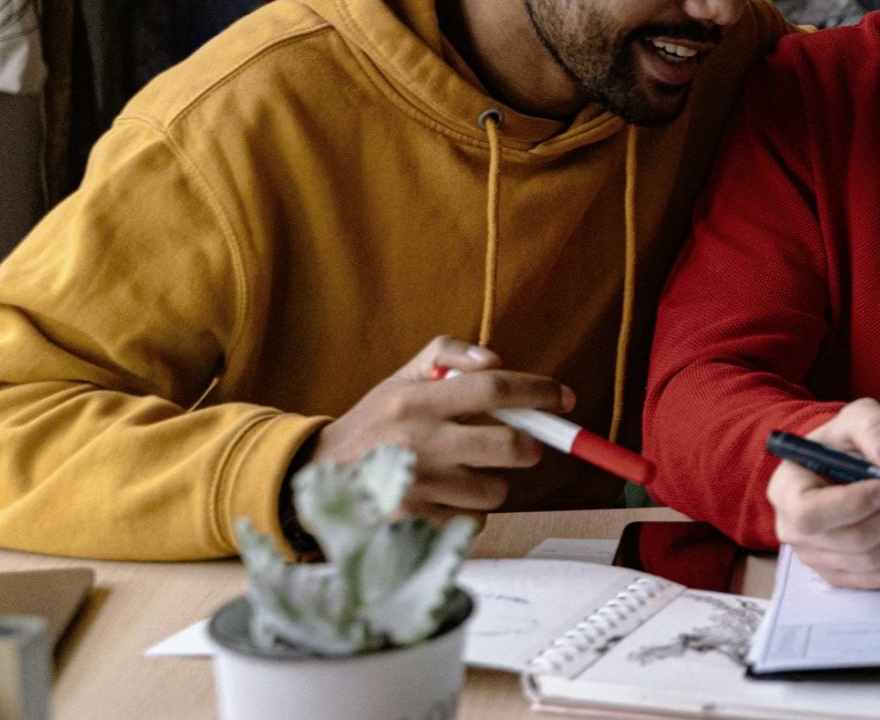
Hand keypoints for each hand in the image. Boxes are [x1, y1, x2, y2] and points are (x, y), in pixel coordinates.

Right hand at [310, 335, 568, 520]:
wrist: (316, 477)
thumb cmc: (374, 423)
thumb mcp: (401, 378)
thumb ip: (447, 354)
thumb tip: (495, 360)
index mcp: (416, 401)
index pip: (493, 390)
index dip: (537, 392)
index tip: (563, 398)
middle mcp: (417, 443)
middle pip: (508, 448)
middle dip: (529, 448)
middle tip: (525, 447)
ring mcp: (415, 488)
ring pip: (494, 490)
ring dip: (492, 483)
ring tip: (464, 473)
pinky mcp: (413, 526)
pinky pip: (471, 520)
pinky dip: (468, 510)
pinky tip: (443, 498)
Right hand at [768, 399, 879, 588]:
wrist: (840, 466)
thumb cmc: (843, 443)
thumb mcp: (858, 418)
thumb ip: (876, 430)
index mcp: (786, 491)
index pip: (810, 514)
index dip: (853, 505)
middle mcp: (792, 531)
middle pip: (850, 541)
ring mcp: (815, 558)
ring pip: (870, 561)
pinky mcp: (840, 575)